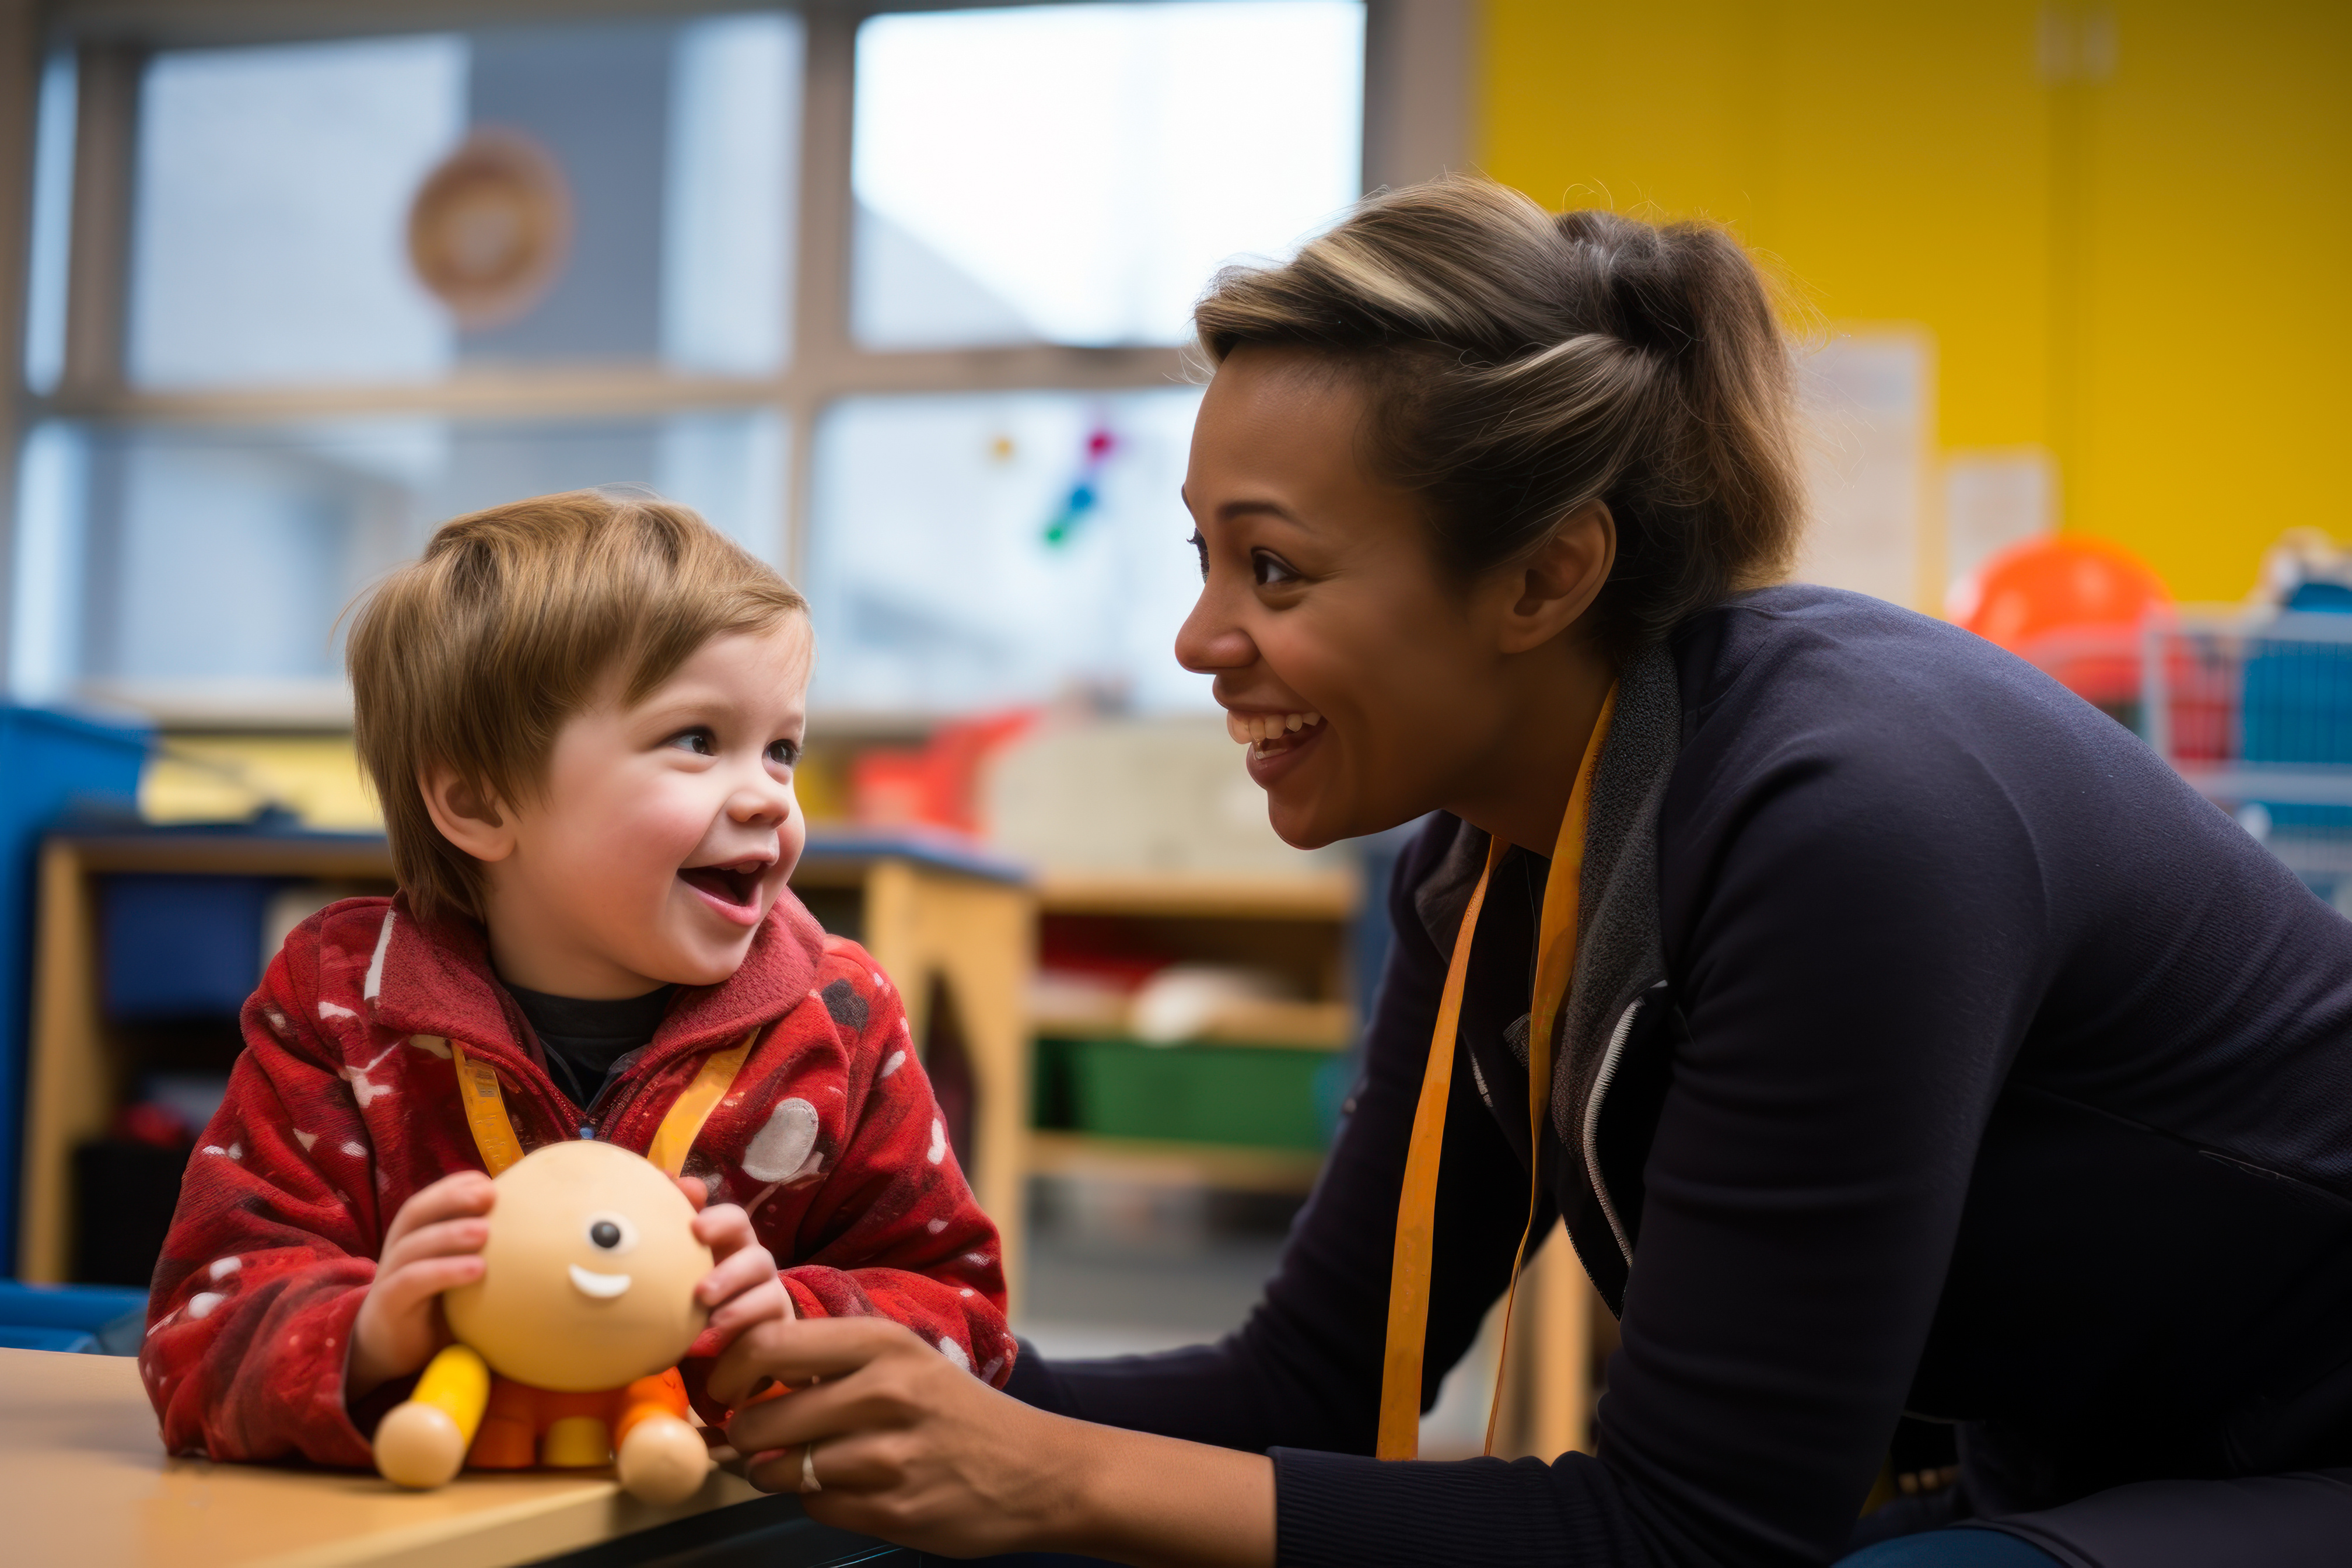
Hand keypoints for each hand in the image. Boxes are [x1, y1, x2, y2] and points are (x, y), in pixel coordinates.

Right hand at [349, 1170, 494, 1398]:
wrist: (393, 1350)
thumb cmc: (437, 1306)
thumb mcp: (460, 1273)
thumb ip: (484, 1250)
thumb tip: (535, 1230)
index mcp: (415, 1235)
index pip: (431, 1200)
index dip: (457, 1186)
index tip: (492, 1183)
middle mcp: (398, 1249)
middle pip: (415, 1212)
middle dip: (451, 1197)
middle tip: (489, 1194)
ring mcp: (388, 1277)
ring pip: (413, 1246)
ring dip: (450, 1234)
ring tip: (485, 1231)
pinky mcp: (387, 1306)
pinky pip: (411, 1282)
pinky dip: (443, 1272)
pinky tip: (476, 1270)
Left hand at [674, 1180, 792, 1347]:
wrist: (729, 1361)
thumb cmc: (700, 1313)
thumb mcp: (679, 1282)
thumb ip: (663, 1247)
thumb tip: (652, 1200)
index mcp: (723, 1245)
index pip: (721, 1213)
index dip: (706, 1205)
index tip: (687, 1205)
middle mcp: (747, 1257)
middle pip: (742, 1225)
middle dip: (720, 1224)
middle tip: (696, 1233)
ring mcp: (765, 1285)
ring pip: (759, 1265)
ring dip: (729, 1277)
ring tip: (703, 1297)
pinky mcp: (776, 1318)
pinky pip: (767, 1310)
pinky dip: (741, 1316)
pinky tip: (715, 1330)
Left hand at [708, 1317, 1273, 1567]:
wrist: (1040, 1471)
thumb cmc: (958, 1412)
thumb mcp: (904, 1360)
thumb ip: (828, 1362)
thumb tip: (738, 1378)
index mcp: (883, 1344)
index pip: (768, 1343)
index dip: (729, 1369)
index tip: (726, 1385)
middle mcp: (885, 1393)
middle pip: (761, 1416)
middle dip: (742, 1434)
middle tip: (751, 1436)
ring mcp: (890, 1456)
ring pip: (780, 1469)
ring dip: (772, 1473)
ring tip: (794, 1463)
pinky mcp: (894, 1510)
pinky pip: (816, 1507)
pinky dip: (814, 1501)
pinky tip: (842, 1486)